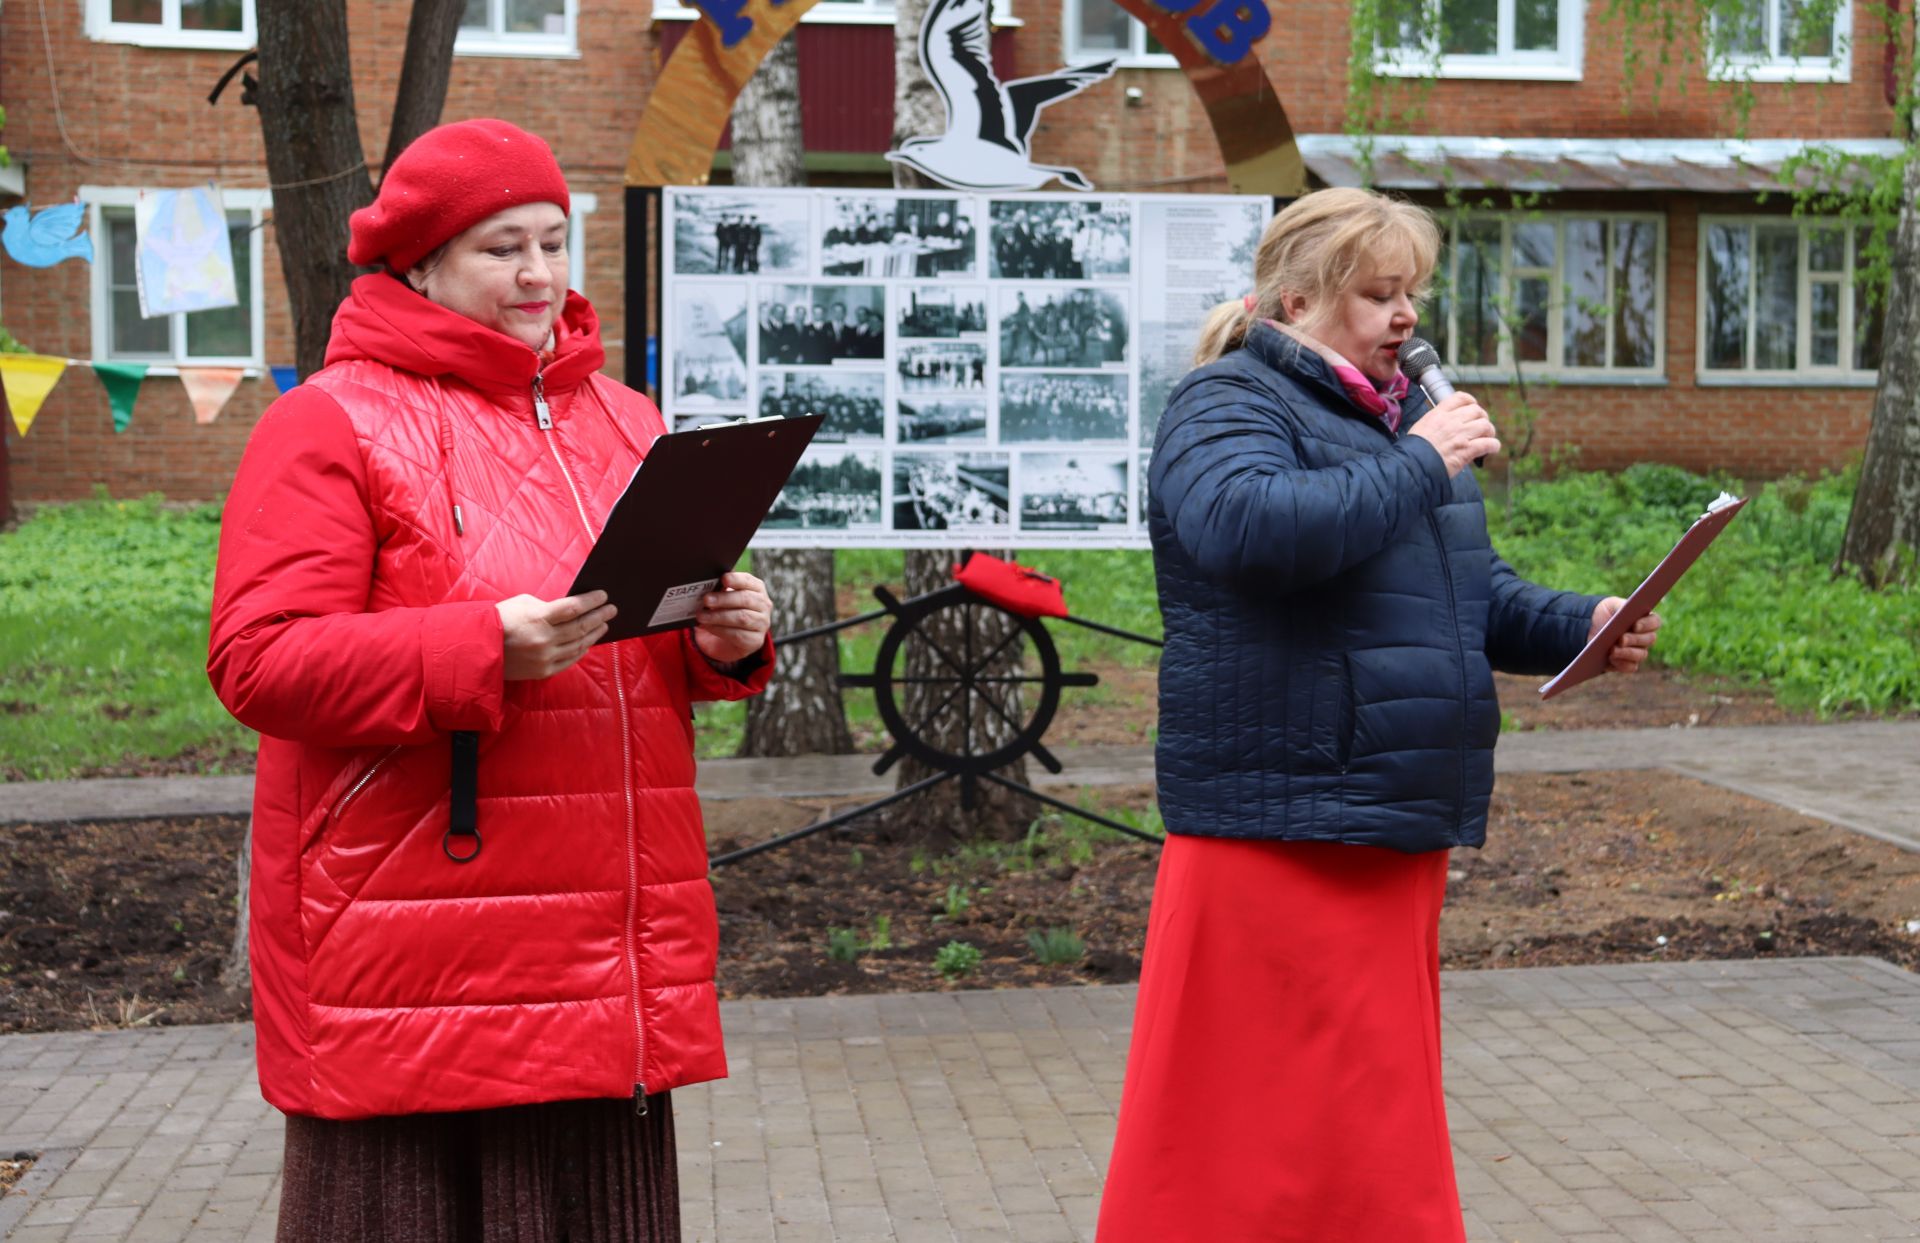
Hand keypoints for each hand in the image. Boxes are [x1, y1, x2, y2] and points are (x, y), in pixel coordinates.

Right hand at [496, 590, 615, 680]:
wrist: (477, 647)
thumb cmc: (500, 620)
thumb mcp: (523, 603)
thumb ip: (548, 606)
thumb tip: (572, 609)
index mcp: (538, 618)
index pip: (574, 608)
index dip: (592, 601)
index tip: (604, 596)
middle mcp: (544, 639)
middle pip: (580, 626)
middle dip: (599, 616)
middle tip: (612, 610)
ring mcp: (544, 657)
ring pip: (578, 645)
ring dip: (594, 634)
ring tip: (603, 625)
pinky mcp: (542, 671)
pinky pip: (569, 661)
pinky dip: (581, 651)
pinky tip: (588, 643)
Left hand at [693, 572, 772, 666]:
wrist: (730, 639)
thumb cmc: (727, 611)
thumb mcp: (725, 598)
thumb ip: (720, 590)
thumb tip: (708, 584)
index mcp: (757, 589)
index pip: (748, 581)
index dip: (736, 579)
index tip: (723, 579)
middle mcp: (764, 605)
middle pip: (745, 599)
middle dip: (724, 599)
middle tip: (706, 600)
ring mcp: (762, 623)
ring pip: (742, 618)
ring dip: (719, 616)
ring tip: (702, 616)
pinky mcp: (756, 640)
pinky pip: (737, 634)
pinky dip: (719, 630)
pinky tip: (707, 626)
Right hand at [1408, 391, 1500, 476]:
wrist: (1412, 464)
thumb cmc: (1414, 450)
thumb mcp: (1421, 427)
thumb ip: (1435, 422)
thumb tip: (1444, 426)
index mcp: (1438, 414)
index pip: (1460, 398)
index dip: (1471, 401)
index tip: (1472, 407)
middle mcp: (1452, 422)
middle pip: (1477, 411)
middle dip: (1482, 418)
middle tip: (1481, 427)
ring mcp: (1461, 435)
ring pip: (1486, 425)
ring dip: (1490, 432)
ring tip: (1487, 438)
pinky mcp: (1467, 451)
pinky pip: (1488, 444)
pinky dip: (1493, 446)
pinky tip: (1491, 449)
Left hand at [1588, 597, 1661, 673]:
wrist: (1590, 626)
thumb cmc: (1606, 613)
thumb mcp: (1611, 604)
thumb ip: (1621, 606)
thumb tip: (1626, 610)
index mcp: (1645, 620)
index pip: (1655, 622)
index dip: (1647, 624)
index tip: (1635, 625)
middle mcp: (1645, 637)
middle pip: (1649, 640)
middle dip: (1635, 639)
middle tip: (1621, 639)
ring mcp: (1637, 651)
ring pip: (1641, 655)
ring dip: (1628, 653)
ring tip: (1613, 650)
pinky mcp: (1625, 662)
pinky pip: (1630, 667)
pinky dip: (1622, 664)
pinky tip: (1611, 659)